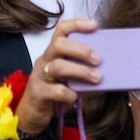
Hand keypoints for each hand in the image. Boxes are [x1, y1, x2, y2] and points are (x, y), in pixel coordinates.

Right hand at [16, 17, 100, 136]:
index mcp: (53, 53)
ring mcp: (39, 76)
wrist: (32, 115)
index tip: (95, 25)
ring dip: (80, 71)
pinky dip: (70, 94)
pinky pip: (56, 90)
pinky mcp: (38, 93)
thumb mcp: (69, 78)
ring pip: (58, 66)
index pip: (61, 30)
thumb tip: (107, 67)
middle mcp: (45, 60)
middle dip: (80, 49)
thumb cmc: (54, 93)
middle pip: (58, 44)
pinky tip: (75, 98)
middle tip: (98, 59)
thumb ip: (82, 69)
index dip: (76, 24)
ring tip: (97, 78)